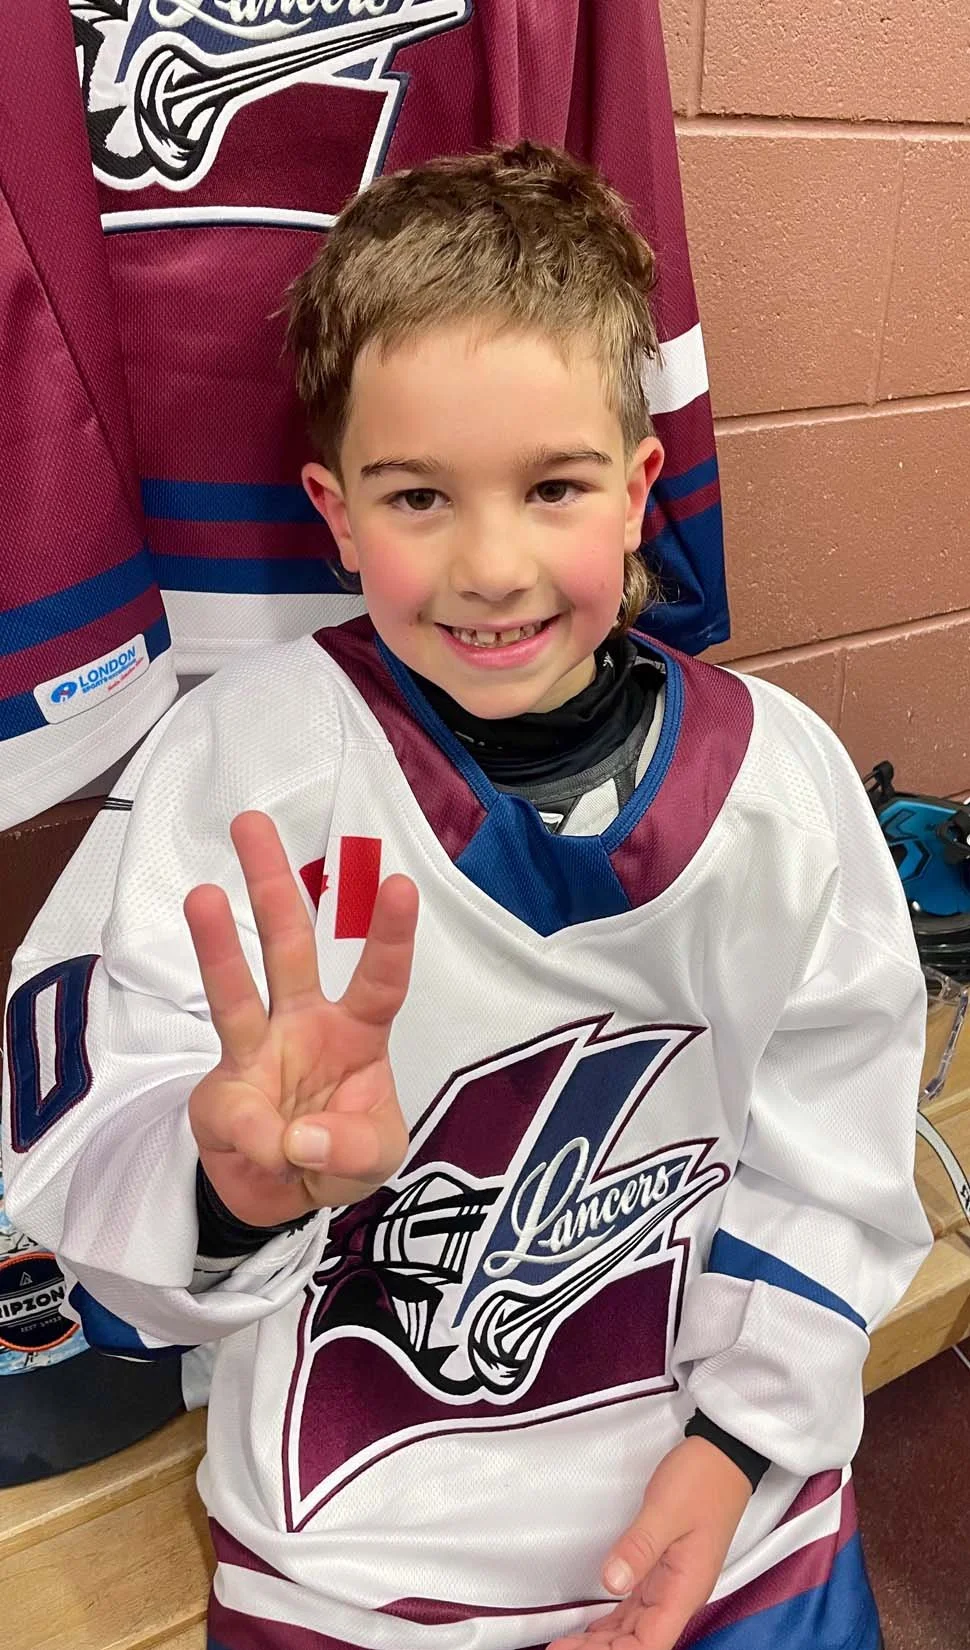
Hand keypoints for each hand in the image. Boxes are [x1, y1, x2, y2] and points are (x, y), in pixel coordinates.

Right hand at [184, 811, 417, 1227]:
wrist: (283, 1195)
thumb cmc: (341, 1152)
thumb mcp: (375, 1158)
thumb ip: (350, 1148)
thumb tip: (296, 1137)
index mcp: (356, 1029)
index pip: (379, 977)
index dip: (389, 934)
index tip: (400, 884)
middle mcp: (303, 1022)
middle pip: (289, 945)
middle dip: (273, 884)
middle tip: (252, 822)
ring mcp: (257, 1050)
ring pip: (236, 987)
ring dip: (218, 943)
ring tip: (202, 895)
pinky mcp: (222, 1092)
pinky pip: (233, 1107)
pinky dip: (249, 1132)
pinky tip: (264, 1146)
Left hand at [548, 1438, 752, 1649]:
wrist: (724, 1456)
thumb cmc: (704, 1480)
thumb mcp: (666, 1510)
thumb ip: (639, 1547)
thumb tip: (611, 1582)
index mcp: (685, 1590)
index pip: (649, 1644)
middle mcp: (679, 1594)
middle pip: (639, 1641)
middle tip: (561, 1647)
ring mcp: (671, 1583)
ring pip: (635, 1627)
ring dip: (605, 1640)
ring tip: (569, 1644)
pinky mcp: (664, 1569)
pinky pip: (636, 1607)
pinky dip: (614, 1622)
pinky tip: (596, 1629)